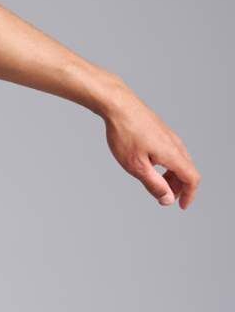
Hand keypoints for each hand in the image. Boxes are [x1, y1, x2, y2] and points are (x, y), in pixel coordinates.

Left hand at [103, 89, 200, 208]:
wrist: (118, 105)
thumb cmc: (125, 133)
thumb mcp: (136, 166)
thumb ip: (154, 184)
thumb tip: (168, 199)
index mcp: (173, 154)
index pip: (192, 178)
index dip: (190, 195)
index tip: (181, 206)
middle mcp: (176, 144)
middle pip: (187, 171)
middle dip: (179, 187)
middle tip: (164, 197)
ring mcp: (169, 136)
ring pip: (180, 161)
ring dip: (172, 176)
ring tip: (156, 183)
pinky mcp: (161, 131)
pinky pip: (172, 152)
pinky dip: (167, 165)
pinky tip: (151, 165)